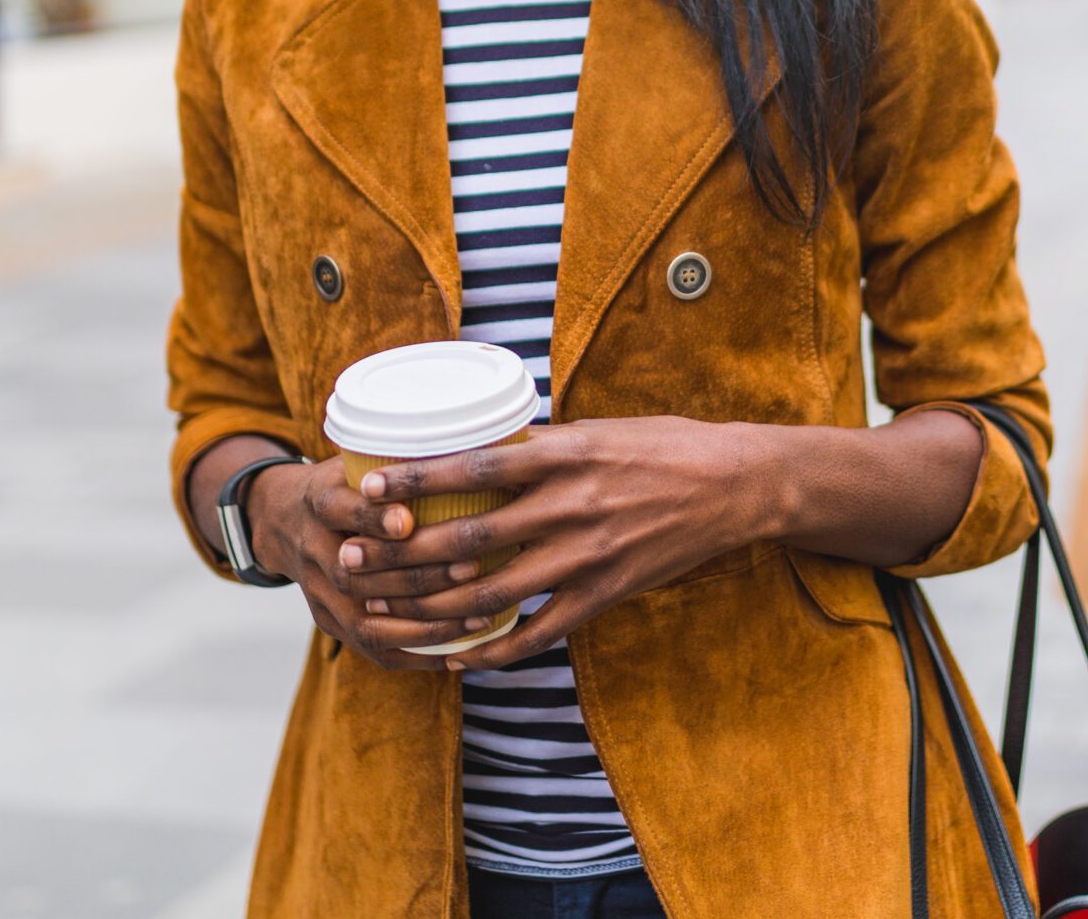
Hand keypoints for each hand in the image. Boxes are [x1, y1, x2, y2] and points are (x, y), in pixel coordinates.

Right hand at [244, 457, 498, 670]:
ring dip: (426, 622)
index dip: (373, 519)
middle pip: (359, 574)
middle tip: (472, 567)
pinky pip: (372, 648)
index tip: (409, 520)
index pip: (340, 511)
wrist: (282, 521)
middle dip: (418, 574)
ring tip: (479, 615)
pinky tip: (458, 653)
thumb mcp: (355, 459)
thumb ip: (400, 458)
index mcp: (319, 502)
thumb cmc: (342, 482)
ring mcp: (318, 594)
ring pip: (368, 620)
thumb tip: (483, 437)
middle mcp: (313, 551)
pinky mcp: (329, 623)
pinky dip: (415, 654)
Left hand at [327, 418, 779, 670]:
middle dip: (403, 553)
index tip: (370, 486)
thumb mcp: (601, 428)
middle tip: (352, 561)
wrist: (735, 486)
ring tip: (385, 615)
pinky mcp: (606, 593)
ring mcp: (588, 555)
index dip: (418, 480)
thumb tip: (482, 444)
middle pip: (468, 538)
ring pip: (492, 593)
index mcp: (567, 454)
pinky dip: (491, 651)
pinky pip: (538, 632)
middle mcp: (572, 506)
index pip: (476, 466)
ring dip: (431, 609)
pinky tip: (453, 659)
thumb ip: (542, 443)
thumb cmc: (666, 446)